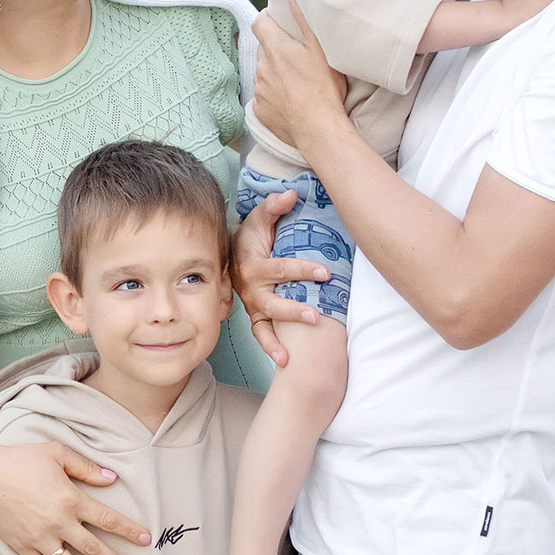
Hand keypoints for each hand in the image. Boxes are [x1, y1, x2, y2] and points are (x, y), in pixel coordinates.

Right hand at [0, 441, 151, 554]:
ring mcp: (39, 539)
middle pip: (93, 548)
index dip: (128, 530)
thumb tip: (112, 479)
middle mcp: (58, 523)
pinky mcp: (22, 547)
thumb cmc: (20, 459)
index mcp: (70, 499)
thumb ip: (86, 467)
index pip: (107, 519)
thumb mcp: (56, 454)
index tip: (145, 540)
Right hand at [232, 192, 328, 368]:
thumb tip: (292, 193)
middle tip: (317, 317)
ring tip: (290, 357)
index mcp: (252, 265)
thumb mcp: (259, 218)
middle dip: (294, 310)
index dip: (303, 270)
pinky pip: (260, 335)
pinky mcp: (255, 316)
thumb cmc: (249, 236)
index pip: (280, 269)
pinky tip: (286, 361)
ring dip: (276, 341)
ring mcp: (252, 306)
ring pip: (263, 325)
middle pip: (272, 303)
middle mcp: (250, 289)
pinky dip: (270, 348)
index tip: (327, 273)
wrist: (227, 254)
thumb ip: (274, 206)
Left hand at [248, 0, 349, 157]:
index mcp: (275, 49)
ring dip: (275, 74)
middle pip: (264, 50)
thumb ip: (304, 19)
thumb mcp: (320, 48)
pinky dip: (275, 96)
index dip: (267, 20)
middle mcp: (262, 67)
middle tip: (297, 57)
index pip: (259, 23)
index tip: (277, 23)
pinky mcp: (260, 111)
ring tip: (297, 83)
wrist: (318, 128)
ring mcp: (259, 90)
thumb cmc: (323, 88)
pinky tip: (292, 101)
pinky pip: (264, 98)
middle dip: (276, 50)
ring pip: (264, 74)